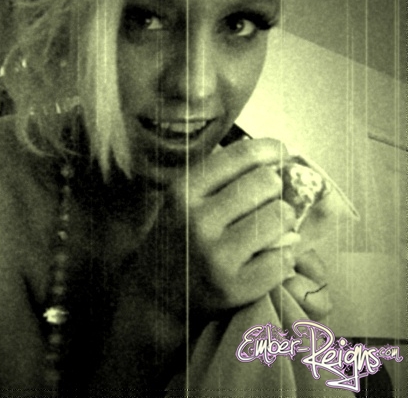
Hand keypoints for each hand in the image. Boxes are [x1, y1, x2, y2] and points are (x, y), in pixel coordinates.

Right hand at [170, 138, 298, 312]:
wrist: (156, 293)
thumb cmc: (179, 237)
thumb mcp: (184, 200)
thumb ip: (221, 177)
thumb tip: (278, 154)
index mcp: (183, 191)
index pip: (242, 155)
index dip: (272, 149)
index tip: (283, 153)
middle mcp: (196, 220)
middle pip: (266, 182)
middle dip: (276, 189)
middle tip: (269, 201)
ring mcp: (215, 255)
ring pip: (280, 217)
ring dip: (285, 222)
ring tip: (270, 230)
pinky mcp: (235, 286)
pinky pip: (283, 257)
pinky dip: (284, 255)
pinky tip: (267, 257)